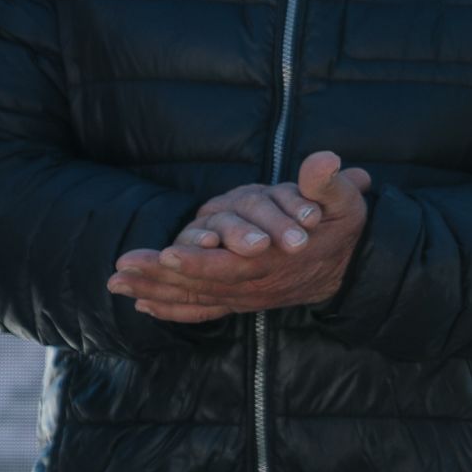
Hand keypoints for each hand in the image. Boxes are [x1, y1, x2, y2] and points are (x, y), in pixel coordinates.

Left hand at [107, 152, 374, 322]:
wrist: (353, 267)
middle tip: (121, 268)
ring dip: (154, 292)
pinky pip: (203, 311)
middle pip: (202, 285)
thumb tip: (323, 160)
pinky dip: (173, 311)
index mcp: (278, 263)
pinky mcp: (242, 302)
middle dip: (160, 277)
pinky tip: (143, 307)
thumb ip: (328, 182)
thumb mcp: (345, 201)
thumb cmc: (342, 228)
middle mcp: (257, 286)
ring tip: (117, 284)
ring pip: (195, 299)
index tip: (170, 252)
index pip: (233, 265)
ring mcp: (247, 298)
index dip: (200, 261)